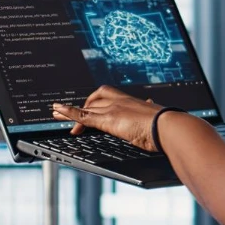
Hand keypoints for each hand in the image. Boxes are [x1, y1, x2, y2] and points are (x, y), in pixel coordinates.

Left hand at [51, 86, 165, 151]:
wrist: (170, 127)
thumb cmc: (169, 127)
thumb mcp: (158, 120)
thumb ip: (154, 116)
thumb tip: (159, 112)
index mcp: (133, 102)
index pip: (109, 97)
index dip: (98, 102)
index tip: (93, 107)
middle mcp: (121, 101)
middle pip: (95, 100)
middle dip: (82, 106)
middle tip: (70, 113)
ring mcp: (113, 109)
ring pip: (86, 108)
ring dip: (69, 110)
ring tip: (55, 112)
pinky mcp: (108, 119)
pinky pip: (84, 116)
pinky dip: (69, 113)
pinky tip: (59, 111)